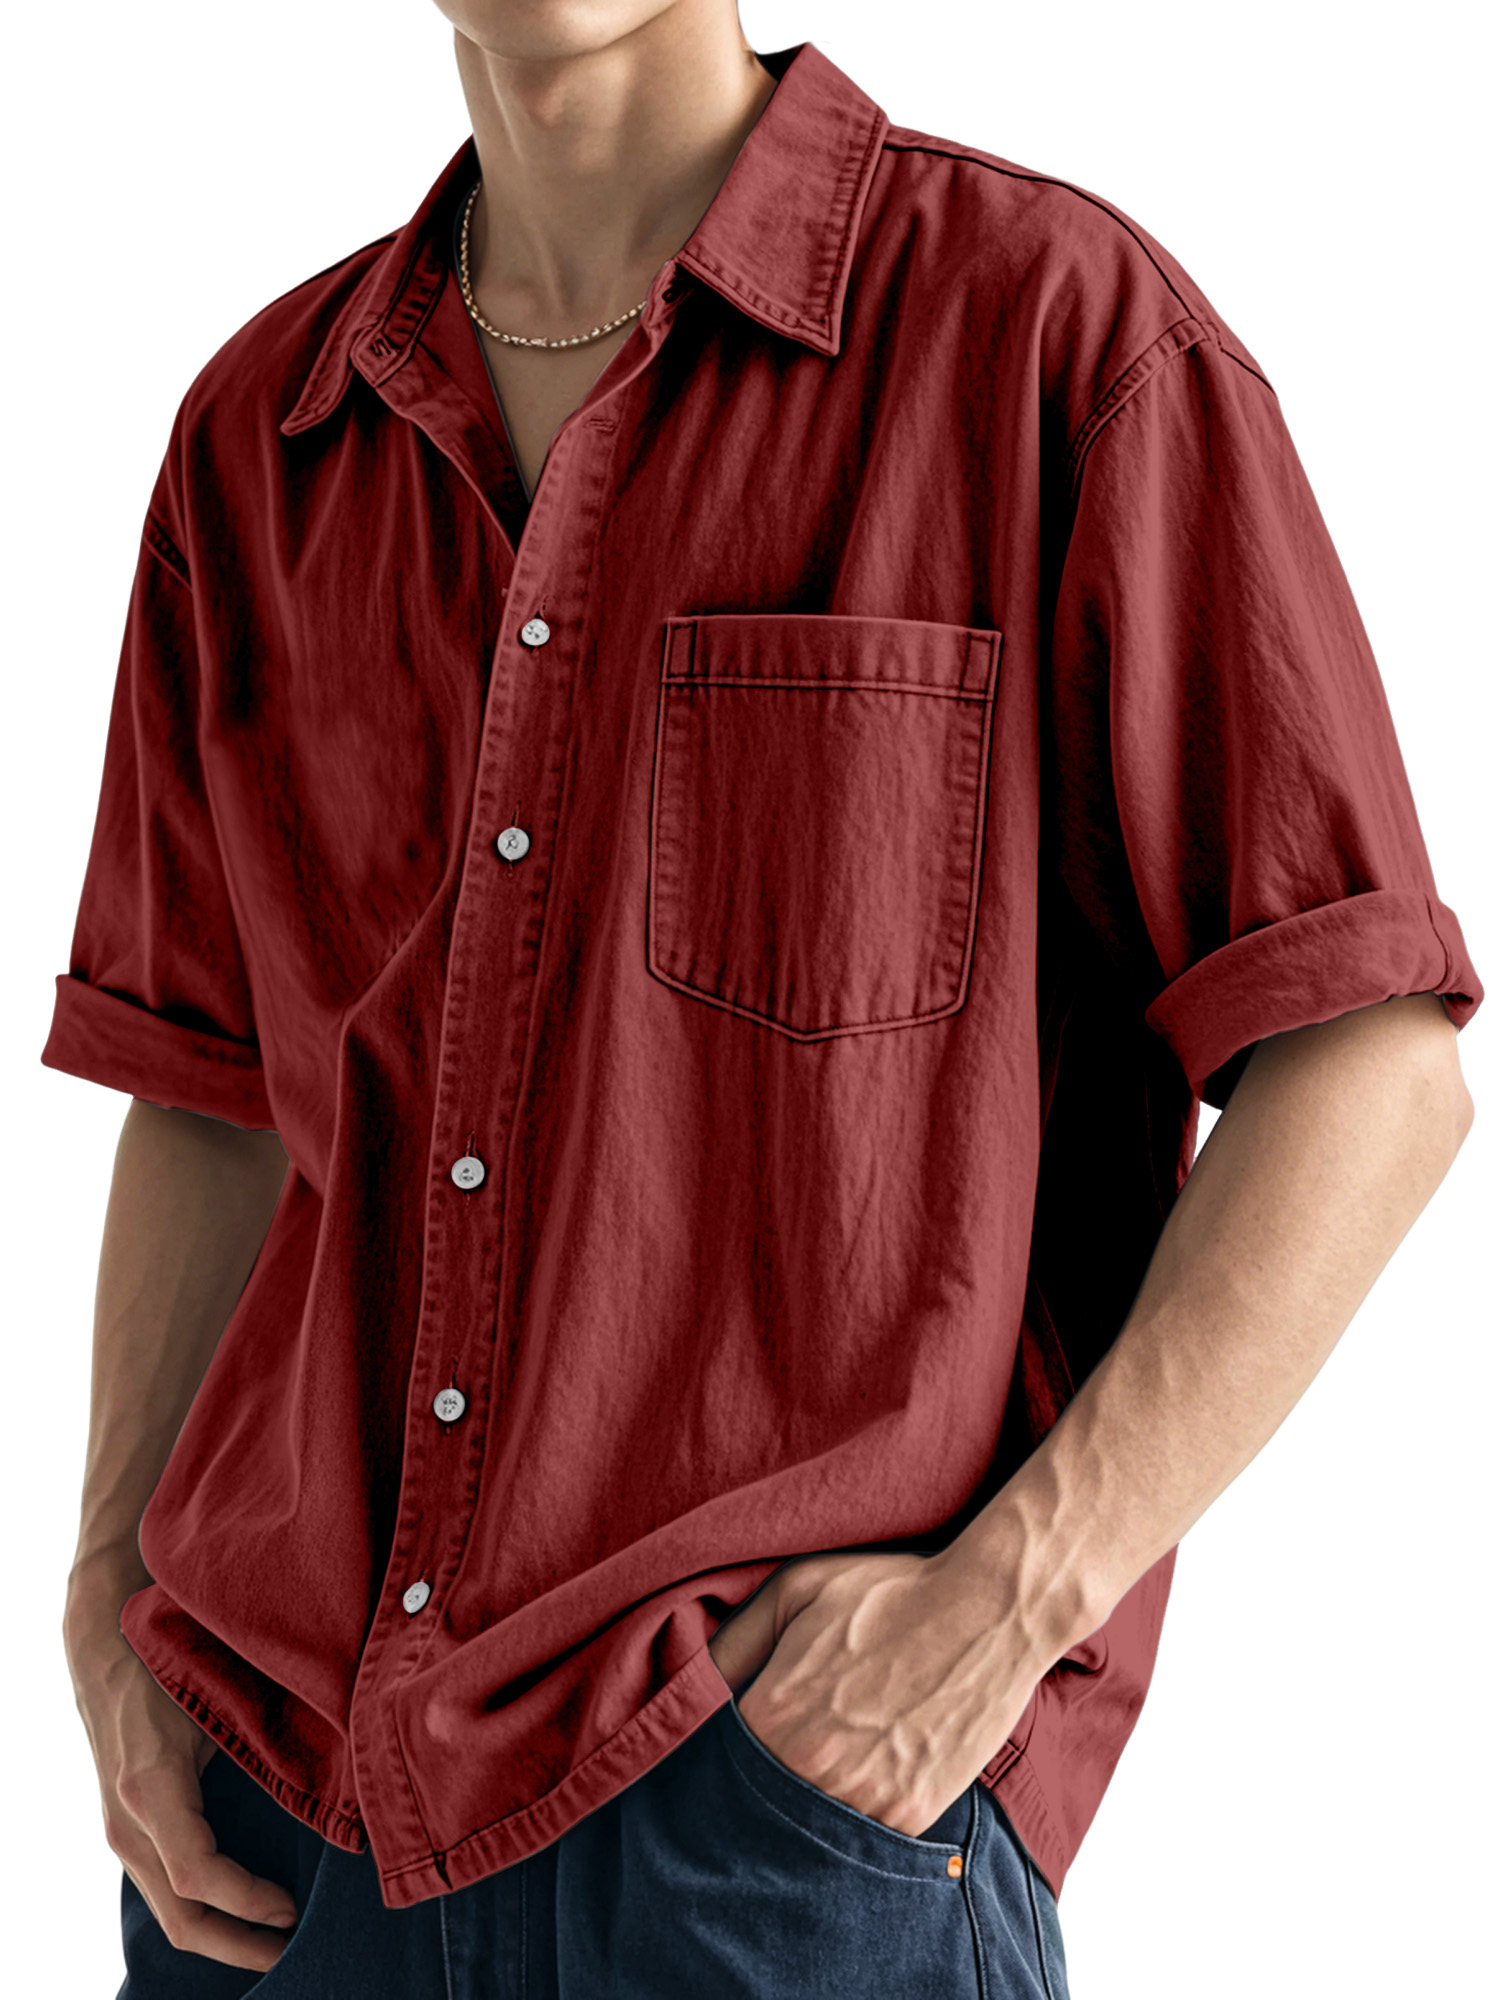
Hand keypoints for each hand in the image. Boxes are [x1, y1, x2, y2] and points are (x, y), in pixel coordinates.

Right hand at [63, 1557, 299, 1973]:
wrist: (104, 1645)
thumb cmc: (167, 1660)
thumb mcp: (212, 1694)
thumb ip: (260, 1736)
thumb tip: (337, 1761)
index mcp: (152, 1787)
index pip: (197, 1874)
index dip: (247, 1901)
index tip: (292, 1907)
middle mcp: (130, 1821)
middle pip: (181, 1917)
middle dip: (239, 1945)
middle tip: (294, 1948)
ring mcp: (124, 1830)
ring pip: (169, 1910)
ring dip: (223, 1934)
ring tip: (277, 1938)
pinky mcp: (129, 1829)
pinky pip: (164, 1886)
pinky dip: (204, 1909)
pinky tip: (244, 1909)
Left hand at [706, 1546, 1047, 1838]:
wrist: (989, 1609)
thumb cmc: (890, 1590)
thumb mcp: (796, 1588)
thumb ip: (734, 1641)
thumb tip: (693, 1681)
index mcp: (774, 1712)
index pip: (721, 1757)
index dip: (729, 1746)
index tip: (748, 1733)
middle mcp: (811, 1766)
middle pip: (763, 1798)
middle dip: (768, 1778)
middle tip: (801, 1742)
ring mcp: (863, 1798)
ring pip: (811, 1824)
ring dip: (813, 1800)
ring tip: (840, 1753)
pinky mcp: (911, 1815)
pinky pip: (866, 1833)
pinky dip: (862, 1809)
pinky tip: (876, 1766)